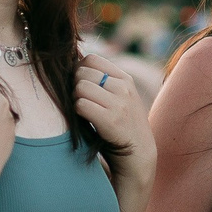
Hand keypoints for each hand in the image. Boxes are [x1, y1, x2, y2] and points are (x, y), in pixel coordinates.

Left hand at [74, 52, 152, 181]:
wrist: (138, 153)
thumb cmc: (122, 123)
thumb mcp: (121, 96)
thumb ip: (103, 80)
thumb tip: (73, 64)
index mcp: (124, 78)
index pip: (91, 59)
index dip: (80, 69)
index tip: (81, 84)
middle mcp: (123, 88)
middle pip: (82, 72)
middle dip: (75, 85)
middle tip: (80, 100)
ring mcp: (118, 103)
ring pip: (80, 87)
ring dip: (75, 99)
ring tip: (84, 110)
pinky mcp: (110, 120)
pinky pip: (81, 105)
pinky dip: (77, 112)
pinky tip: (85, 119)